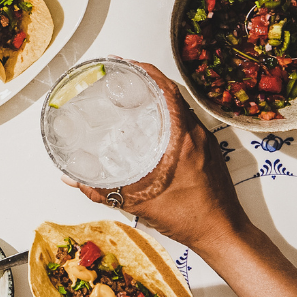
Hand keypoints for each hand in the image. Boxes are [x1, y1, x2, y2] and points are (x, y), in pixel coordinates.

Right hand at [62, 62, 248, 252]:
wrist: (224, 234)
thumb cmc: (190, 218)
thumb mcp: (138, 203)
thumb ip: (102, 191)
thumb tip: (73, 179)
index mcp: (183, 139)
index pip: (167, 90)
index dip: (145, 71)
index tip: (125, 63)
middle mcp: (197, 135)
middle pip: (174, 93)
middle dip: (148, 79)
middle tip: (124, 76)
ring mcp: (206, 142)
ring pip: (181, 107)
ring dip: (160, 96)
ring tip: (135, 95)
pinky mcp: (210, 152)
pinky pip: (187, 121)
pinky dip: (170, 114)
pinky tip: (154, 124)